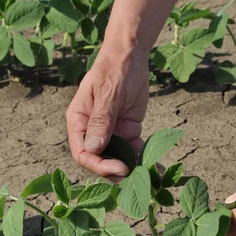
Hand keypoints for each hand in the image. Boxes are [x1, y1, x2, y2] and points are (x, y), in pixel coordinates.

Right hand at [66, 50, 148, 181]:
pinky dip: (144, 159)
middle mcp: (93, 130)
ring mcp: (111, 131)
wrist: (130, 56)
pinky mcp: (128, 130)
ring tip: (149, 179)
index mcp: (79, 121)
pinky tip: (157, 169)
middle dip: (115, 171)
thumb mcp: (108, 94)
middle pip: (99, 160)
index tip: (120, 169)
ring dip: (131, 168)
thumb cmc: (114, 69)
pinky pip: (134, 149)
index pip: (83, 153)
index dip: (99, 166)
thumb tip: (93, 149)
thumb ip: (101, 121)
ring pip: (117, 158)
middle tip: (136, 177)